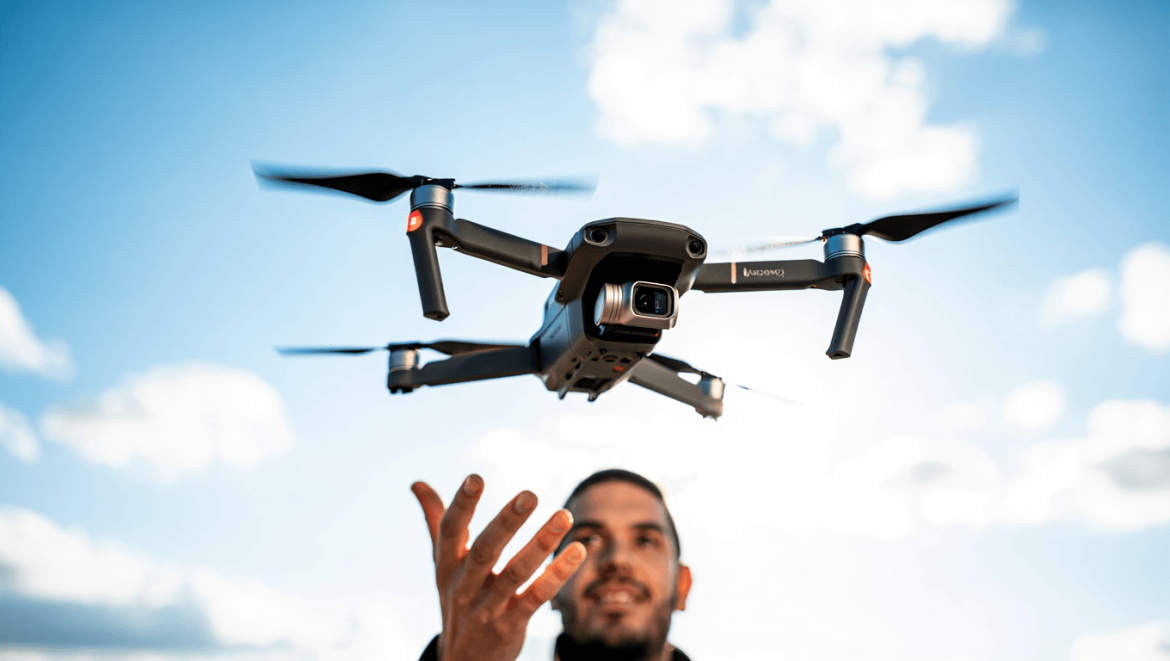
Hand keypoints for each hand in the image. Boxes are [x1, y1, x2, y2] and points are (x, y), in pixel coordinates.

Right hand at [412, 475, 586, 660]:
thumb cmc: (457, 597)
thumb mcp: (442, 563)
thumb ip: (435, 521)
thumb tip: (417, 483)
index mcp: (447, 566)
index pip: (451, 531)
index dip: (461, 505)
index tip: (476, 477)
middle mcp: (464, 586)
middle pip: (485, 550)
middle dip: (507, 522)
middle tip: (530, 494)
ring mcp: (487, 607)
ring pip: (516, 573)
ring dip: (541, 543)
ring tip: (564, 516)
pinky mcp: (510, 625)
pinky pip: (536, 597)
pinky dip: (557, 574)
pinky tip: (577, 551)